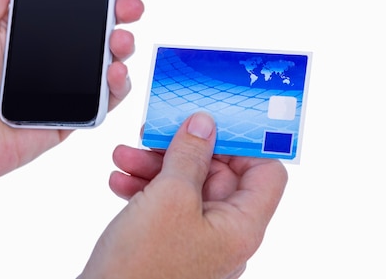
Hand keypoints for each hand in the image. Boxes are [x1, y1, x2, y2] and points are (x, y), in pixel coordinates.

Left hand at [0, 0, 143, 203]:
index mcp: (32, 25)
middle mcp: (55, 51)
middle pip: (101, 22)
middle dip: (122, 7)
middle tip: (127, 3)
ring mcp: (69, 82)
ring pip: (111, 56)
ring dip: (124, 42)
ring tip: (119, 39)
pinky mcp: (76, 113)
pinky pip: (109, 97)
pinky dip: (119, 83)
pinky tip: (114, 72)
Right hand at [80, 112, 286, 278]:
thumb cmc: (142, 270)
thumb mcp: (168, 198)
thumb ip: (190, 155)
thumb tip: (204, 124)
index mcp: (240, 226)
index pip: (265, 173)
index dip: (244, 144)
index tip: (215, 121)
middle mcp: (224, 234)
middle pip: (218, 174)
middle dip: (184, 150)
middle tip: (156, 134)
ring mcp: (196, 240)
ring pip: (186, 187)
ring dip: (155, 166)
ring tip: (125, 157)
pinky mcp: (170, 244)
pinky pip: (165, 205)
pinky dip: (144, 188)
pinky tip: (120, 181)